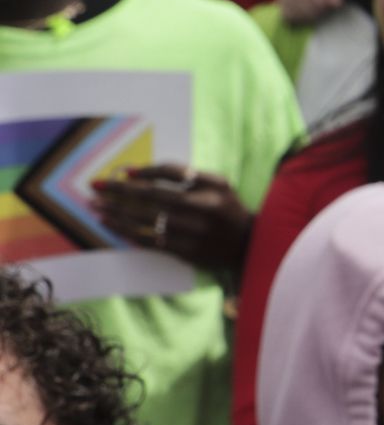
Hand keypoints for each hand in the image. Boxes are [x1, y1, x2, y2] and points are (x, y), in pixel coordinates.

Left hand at [91, 166, 252, 274]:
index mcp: (212, 191)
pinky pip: (150, 241)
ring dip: (118, 213)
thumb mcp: (220, 185)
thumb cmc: (227, 209)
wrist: (247, 245)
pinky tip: (110, 225)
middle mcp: (202, 212)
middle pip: (154, 197)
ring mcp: (193, 235)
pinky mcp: (185, 252)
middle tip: (96, 186)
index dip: (147, 172)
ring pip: (148, 221)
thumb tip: (146, 172)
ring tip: (96, 206)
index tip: (125, 172)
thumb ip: (189, 175)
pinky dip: (127, 232)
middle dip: (122, 191)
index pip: (173, 176)